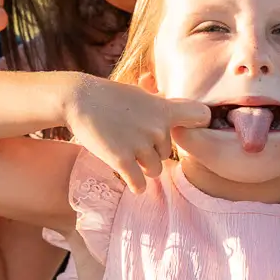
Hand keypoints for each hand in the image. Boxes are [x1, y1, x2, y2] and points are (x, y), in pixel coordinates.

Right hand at [63, 76, 209, 192]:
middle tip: (133, 142)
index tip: (186, 131)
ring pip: (155, 170)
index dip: (198, 126)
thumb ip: (160, 103)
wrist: (79, 99)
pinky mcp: (122, 160)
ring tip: (128, 157)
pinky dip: (136, 185)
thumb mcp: (140, 94)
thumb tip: (172, 101)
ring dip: (143, 168)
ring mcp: (140, 145)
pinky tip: (131, 181)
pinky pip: (139, 184)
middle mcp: (157, 128)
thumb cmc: (108, 95)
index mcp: (164, 109)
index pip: (200, 116)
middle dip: (153, 151)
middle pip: (168, 153)